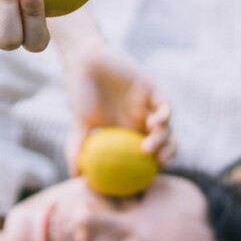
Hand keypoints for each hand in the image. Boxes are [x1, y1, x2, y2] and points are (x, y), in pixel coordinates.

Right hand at [63, 45, 175, 173]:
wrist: (84, 62)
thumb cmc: (80, 92)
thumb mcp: (78, 125)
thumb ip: (77, 148)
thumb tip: (75, 176)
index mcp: (128, 131)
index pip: (148, 153)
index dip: (151, 166)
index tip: (146, 178)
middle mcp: (141, 119)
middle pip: (165, 141)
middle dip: (166, 155)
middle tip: (156, 165)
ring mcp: (148, 105)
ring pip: (166, 127)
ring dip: (162, 140)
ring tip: (147, 149)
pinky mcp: (152, 89)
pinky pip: (164, 106)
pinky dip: (163, 117)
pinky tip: (153, 124)